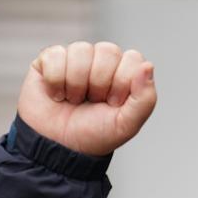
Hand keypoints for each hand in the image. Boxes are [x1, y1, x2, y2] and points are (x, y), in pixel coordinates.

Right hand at [17, 41, 156, 155]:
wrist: (58, 147)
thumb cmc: (94, 134)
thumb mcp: (127, 124)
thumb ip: (145, 98)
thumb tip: (148, 66)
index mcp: (125, 74)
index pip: (133, 59)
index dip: (123, 82)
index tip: (113, 103)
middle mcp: (102, 62)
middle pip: (108, 50)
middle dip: (100, 82)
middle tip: (93, 102)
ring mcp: (76, 59)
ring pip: (81, 50)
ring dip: (77, 82)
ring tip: (75, 99)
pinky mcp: (49, 60)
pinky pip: (56, 55)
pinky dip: (56, 80)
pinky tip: (57, 94)